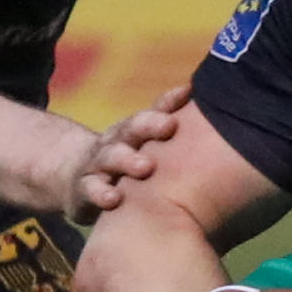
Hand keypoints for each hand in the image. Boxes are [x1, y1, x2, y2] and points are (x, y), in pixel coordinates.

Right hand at [65, 80, 195, 223]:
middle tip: (170, 125)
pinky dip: (100, 193)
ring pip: (111, 156)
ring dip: (127, 160)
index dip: (169, 101)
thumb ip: (175, 137)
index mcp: (135, 129)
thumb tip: (215, 119)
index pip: (154, 111)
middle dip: (150, 125)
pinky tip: (114, 199)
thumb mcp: (146, 147)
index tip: (187, 93)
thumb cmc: (125, 162)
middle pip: (132, 127)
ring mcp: (98, 163)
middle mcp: (117, 140)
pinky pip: (90, 189)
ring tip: (146, 167)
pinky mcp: (83, 187)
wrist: (76, 176)